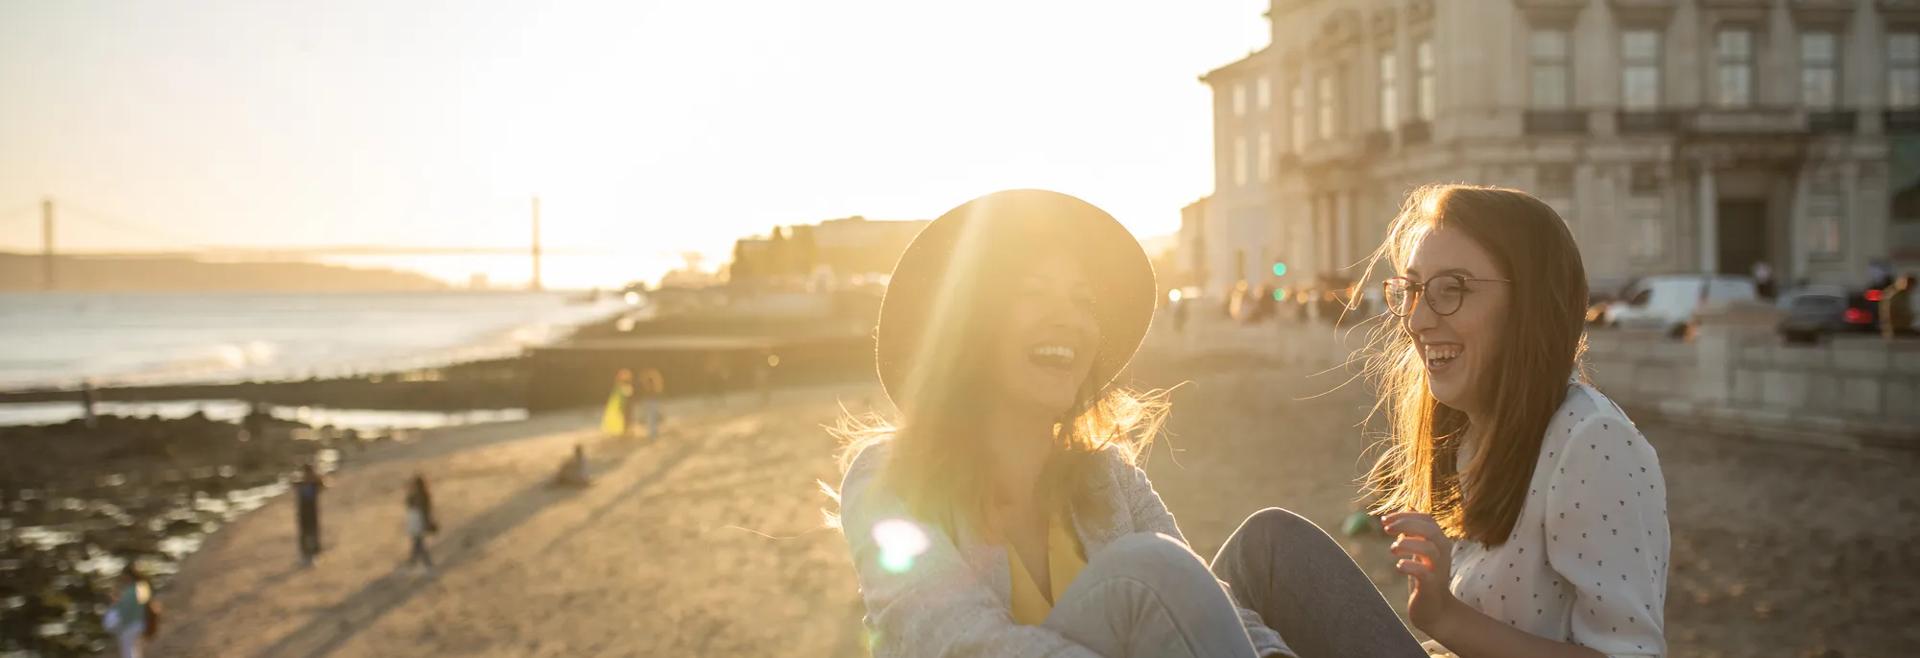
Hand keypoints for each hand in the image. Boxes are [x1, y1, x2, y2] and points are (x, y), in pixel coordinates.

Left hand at [1384, 510, 1462, 636]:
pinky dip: (1409, 566)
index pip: (1427, 518)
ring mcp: (1438, 570)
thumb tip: (1408, 505)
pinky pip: (1424, 573)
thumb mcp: (1420, 550)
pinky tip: (1399, 566)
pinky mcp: (1431, 586)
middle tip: (1385, 529)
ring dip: (1407, 544)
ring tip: (1392, 549)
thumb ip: (1415, 530)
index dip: (1405, 515)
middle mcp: (1442, 553)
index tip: (1384, 519)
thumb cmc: (1424, 577)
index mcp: (1439, 542)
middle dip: (1406, 524)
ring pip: (1429, 549)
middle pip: (1430, 529)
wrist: (1434, 610)